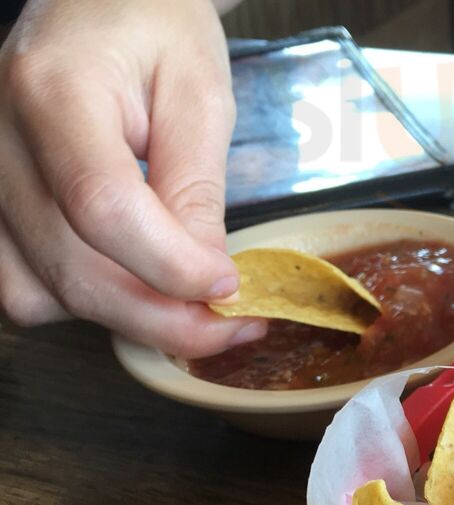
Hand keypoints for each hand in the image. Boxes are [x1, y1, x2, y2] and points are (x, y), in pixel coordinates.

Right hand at [0, 0, 265, 355]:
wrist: (97, 3)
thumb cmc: (153, 32)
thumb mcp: (199, 95)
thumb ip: (198, 190)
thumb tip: (208, 281)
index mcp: (53, 90)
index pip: (102, 207)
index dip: (172, 268)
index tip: (230, 288)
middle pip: (74, 271)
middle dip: (165, 319)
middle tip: (230, 325)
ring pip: (44, 295)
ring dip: (127, 317)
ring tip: (183, 298)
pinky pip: (24, 291)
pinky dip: (85, 305)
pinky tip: (132, 281)